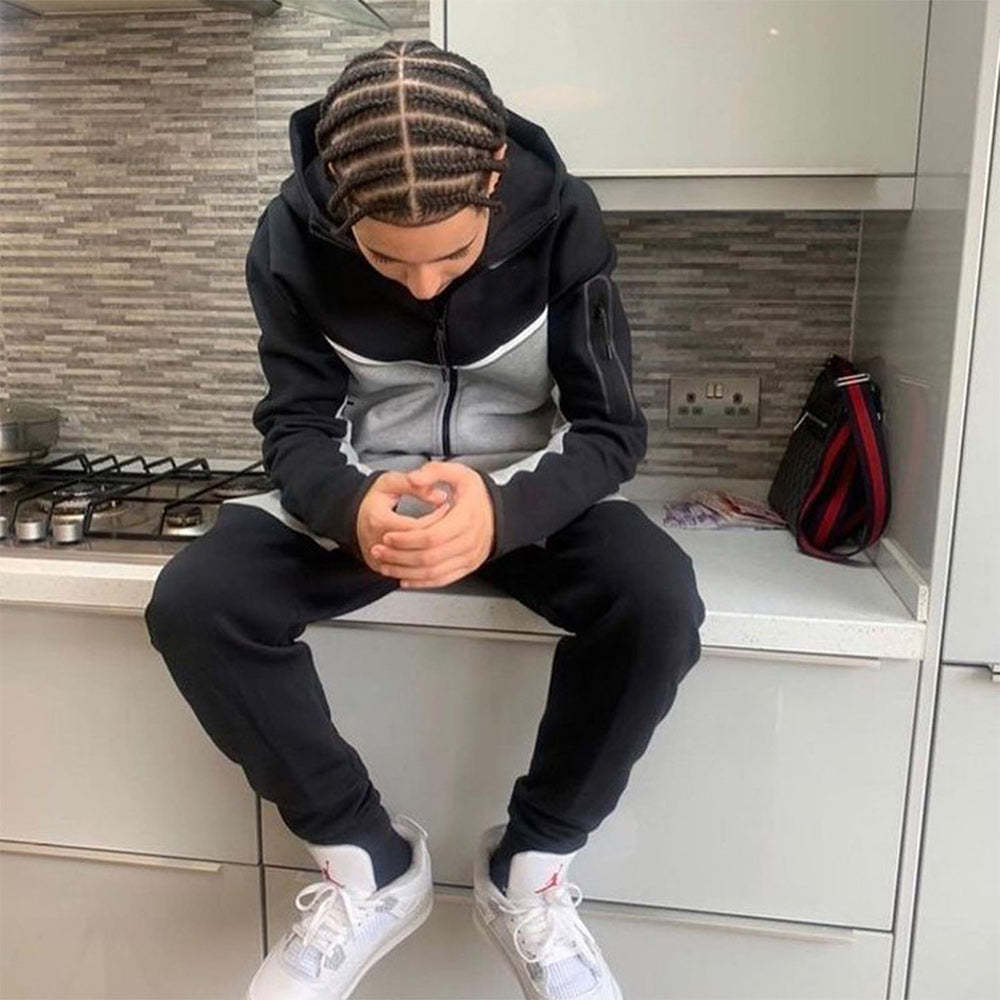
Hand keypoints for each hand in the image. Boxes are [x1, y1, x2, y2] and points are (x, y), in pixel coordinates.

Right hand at [356, 470, 451, 575]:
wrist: (354, 516)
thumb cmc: (374, 499)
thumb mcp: (391, 483)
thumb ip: (415, 486)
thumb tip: (440, 496)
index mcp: (379, 520)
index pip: (416, 527)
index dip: (436, 517)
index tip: (446, 507)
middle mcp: (376, 542)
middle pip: (416, 547)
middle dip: (438, 535)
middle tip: (450, 523)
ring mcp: (377, 558)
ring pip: (413, 564)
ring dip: (432, 551)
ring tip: (443, 535)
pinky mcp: (379, 567)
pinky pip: (406, 572)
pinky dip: (422, 564)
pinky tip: (433, 551)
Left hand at [369, 461, 494, 588]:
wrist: (500, 513)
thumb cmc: (477, 495)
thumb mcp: (460, 473)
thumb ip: (434, 472)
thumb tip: (413, 478)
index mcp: (465, 519)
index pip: (431, 536)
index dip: (406, 539)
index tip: (388, 536)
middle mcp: (469, 542)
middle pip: (428, 557)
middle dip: (399, 556)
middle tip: (378, 551)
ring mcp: (469, 558)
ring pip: (432, 572)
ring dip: (405, 571)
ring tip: (386, 565)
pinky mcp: (466, 567)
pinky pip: (441, 580)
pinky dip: (421, 582)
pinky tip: (404, 578)